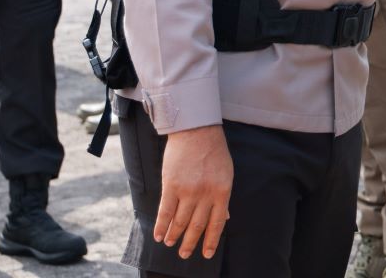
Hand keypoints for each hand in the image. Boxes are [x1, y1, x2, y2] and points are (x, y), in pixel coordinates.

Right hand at [155, 124, 231, 260]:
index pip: (217, 223)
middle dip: (190, 243)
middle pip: (197, 226)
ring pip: (180, 221)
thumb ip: (223, 196)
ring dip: (174, 236)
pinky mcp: (171, 185)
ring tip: (171, 244)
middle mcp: (206, 194)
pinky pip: (165, 212)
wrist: (196, 130)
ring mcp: (188, 191)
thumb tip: (226, 217)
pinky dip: (162, 226)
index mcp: (223, 191)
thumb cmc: (213, 150)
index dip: (211, 241)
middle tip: (185, 254)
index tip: (207, 254)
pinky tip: (159, 236)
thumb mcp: (226, 173)